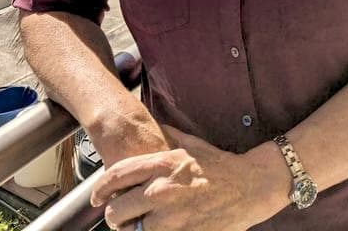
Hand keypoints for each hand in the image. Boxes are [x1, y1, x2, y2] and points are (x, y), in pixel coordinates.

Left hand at [90, 126, 273, 230]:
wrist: (250, 187)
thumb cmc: (219, 165)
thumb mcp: (190, 144)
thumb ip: (166, 135)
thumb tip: (148, 126)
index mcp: (163, 164)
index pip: (118, 176)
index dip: (101, 189)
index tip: (97, 197)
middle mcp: (163, 191)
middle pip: (118, 211)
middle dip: (115, 215)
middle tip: (119, 216)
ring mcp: (173, 218)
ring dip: (132, 230)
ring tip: (137, 225)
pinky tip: (157, 229)